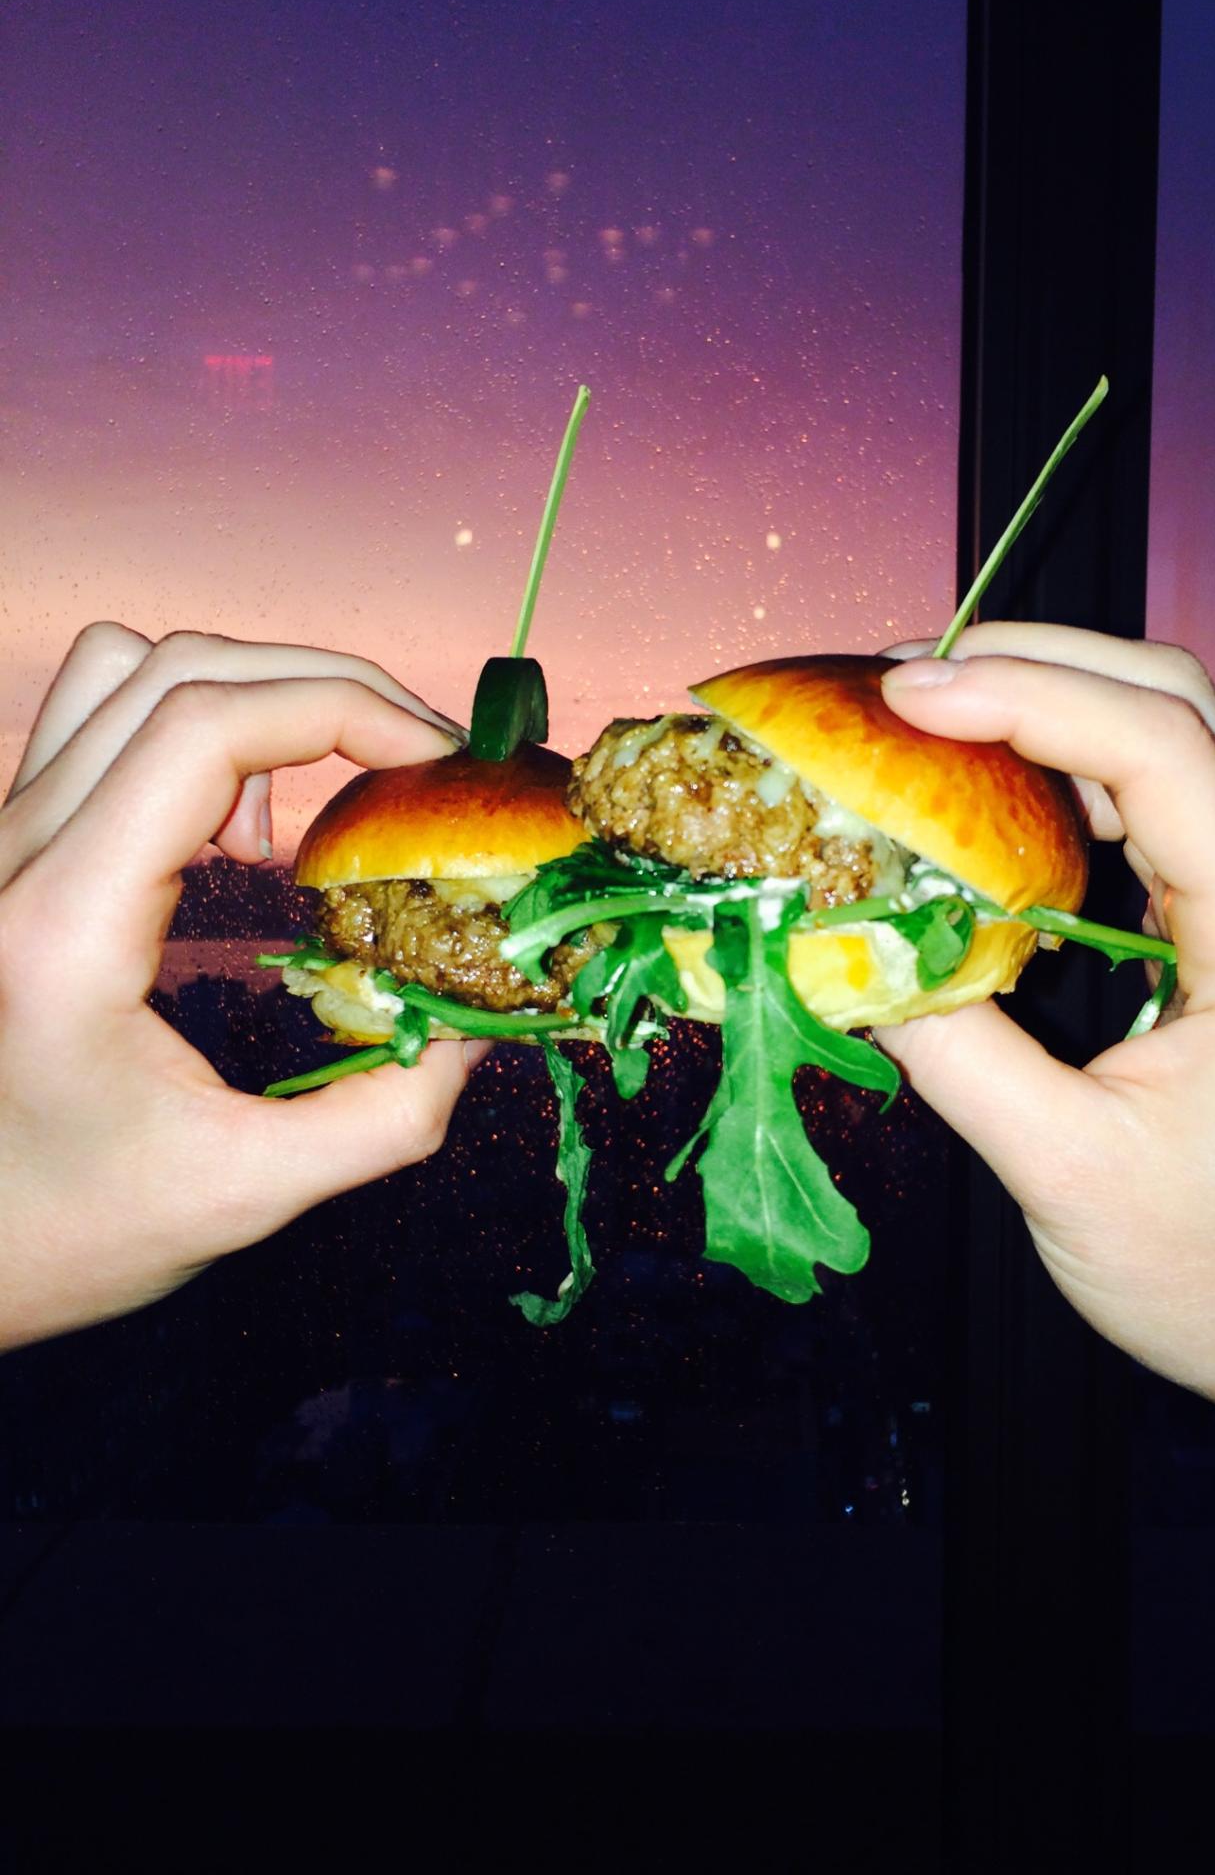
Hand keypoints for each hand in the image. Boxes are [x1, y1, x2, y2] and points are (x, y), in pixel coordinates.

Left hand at [0, 624, 483, 1350]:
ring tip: (312, 801)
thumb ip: (385, 1116)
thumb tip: (481, 1029)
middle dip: (329, 689)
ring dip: (252, 694)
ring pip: (129, 666)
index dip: (345, 710)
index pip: (206, 728)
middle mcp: (17, 857)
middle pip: (183, 672)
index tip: (439, 766)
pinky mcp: (11, 849)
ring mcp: (2, 841)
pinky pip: (97, 714)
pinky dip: (191, 722)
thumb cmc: (73, 1232)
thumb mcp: (247, 1192)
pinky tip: (235, 824)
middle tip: (420, 767)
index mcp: (67, 926)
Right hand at [879, 623, 1214, 1508]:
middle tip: (889, 682)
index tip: (902, 698)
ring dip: (1039, 699)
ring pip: (1163, 732)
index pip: (1158, 751)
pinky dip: (1053, 767)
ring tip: (915, 714)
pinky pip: (1147, 798)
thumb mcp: (1065, 1174)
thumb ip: (953, 1051)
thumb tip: (846, 950)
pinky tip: (972, 787)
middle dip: (1028, 661)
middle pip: (1170, 699)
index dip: (1025, 696)